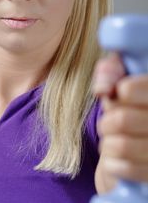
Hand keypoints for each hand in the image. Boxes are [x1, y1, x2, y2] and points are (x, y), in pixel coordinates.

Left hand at [93, 53, 147, 192]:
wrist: (135, 142)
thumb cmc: (126, 105)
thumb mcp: (118, 76)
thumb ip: (110, 70)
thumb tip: (104, 89)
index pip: (128, 90)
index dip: (118, 92)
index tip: (120, 94)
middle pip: (121, 120)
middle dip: (107, 121)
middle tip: (111, 122)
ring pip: (122, 146)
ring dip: (108, 143)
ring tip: (112, 139)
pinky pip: (126, 169)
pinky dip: (111, 163)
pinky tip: (115, 159)